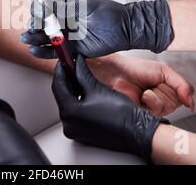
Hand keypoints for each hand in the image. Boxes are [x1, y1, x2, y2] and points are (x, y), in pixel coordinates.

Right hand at [21, 0, 173, 57]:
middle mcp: (64, 21)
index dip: (37, 12)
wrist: (125, 29)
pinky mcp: (72, 49)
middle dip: (34, 27)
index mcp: (66, 6)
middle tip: (31, 29)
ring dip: (35, 39)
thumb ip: (62, 8)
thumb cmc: (107, 13)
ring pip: (46, 39)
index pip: (45, 8)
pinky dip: (43, 52)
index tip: (35, 14)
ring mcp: (67, 36)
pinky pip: (55, 52)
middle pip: (43, 25)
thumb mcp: (83, 7)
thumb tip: (41, 5)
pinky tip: (34, 50)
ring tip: (27, 40)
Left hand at [53, 55, 167, 162]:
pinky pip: (75, 114)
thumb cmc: (121, 114)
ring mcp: (75, 130)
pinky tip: (85, 93)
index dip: (61, 70)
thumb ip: (82, 73)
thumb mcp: (97, 88)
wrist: (137, 131)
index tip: (64, 61)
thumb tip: (77, 63)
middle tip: (71, 67)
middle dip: (67, 80)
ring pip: (68, 104)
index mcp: (70, 113)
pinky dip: (78, 102)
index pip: (58, 85)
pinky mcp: (82, 133)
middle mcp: (69, 124)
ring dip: (73, 90)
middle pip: (62, 95)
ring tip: (79, 78)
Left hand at [88, 54, 193, 115]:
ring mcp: (153, 107)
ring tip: (146, 90)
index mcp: (168, 87)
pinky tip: (142, 96)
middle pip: (177, 103)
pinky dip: (150, 101)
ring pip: (167, 108)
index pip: (186, 95)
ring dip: (156, 95)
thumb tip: (192, 101)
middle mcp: (162, 98)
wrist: (116, 72)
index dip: (178, 89)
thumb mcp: (164, 70)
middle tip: (153, 84)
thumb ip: (182, 84)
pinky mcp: (144, 113)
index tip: (167, 81)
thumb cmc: (135, 68)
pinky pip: (156, 112)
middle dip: (165, 90)